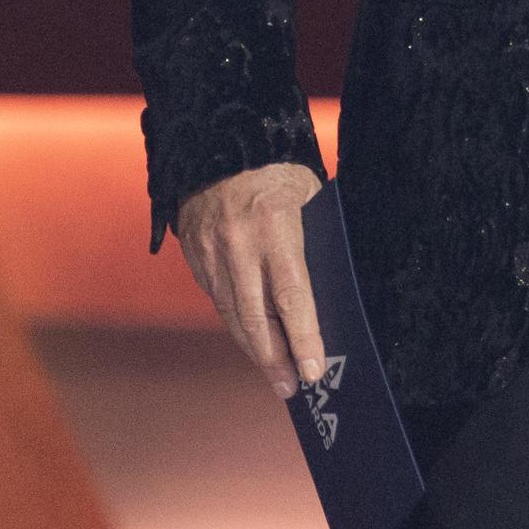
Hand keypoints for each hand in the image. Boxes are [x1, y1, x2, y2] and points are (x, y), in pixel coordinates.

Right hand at [173, 162, 327, 396]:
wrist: (217, 140)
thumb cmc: (277, 168)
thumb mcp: (310, 195)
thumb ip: (319, 239)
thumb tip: (333, 288)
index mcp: (274, 227)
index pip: (291, 296)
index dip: (304, 338)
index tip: (314, 369)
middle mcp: (237, 245)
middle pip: (256, 318)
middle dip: (276, 359)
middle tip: (292, 387)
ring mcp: (210, 252)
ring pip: (233, 315)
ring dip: (255, 349)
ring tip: (275, 375)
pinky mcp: (194, 255)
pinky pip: (218, 299)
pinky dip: (236, 323)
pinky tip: (252, 339)